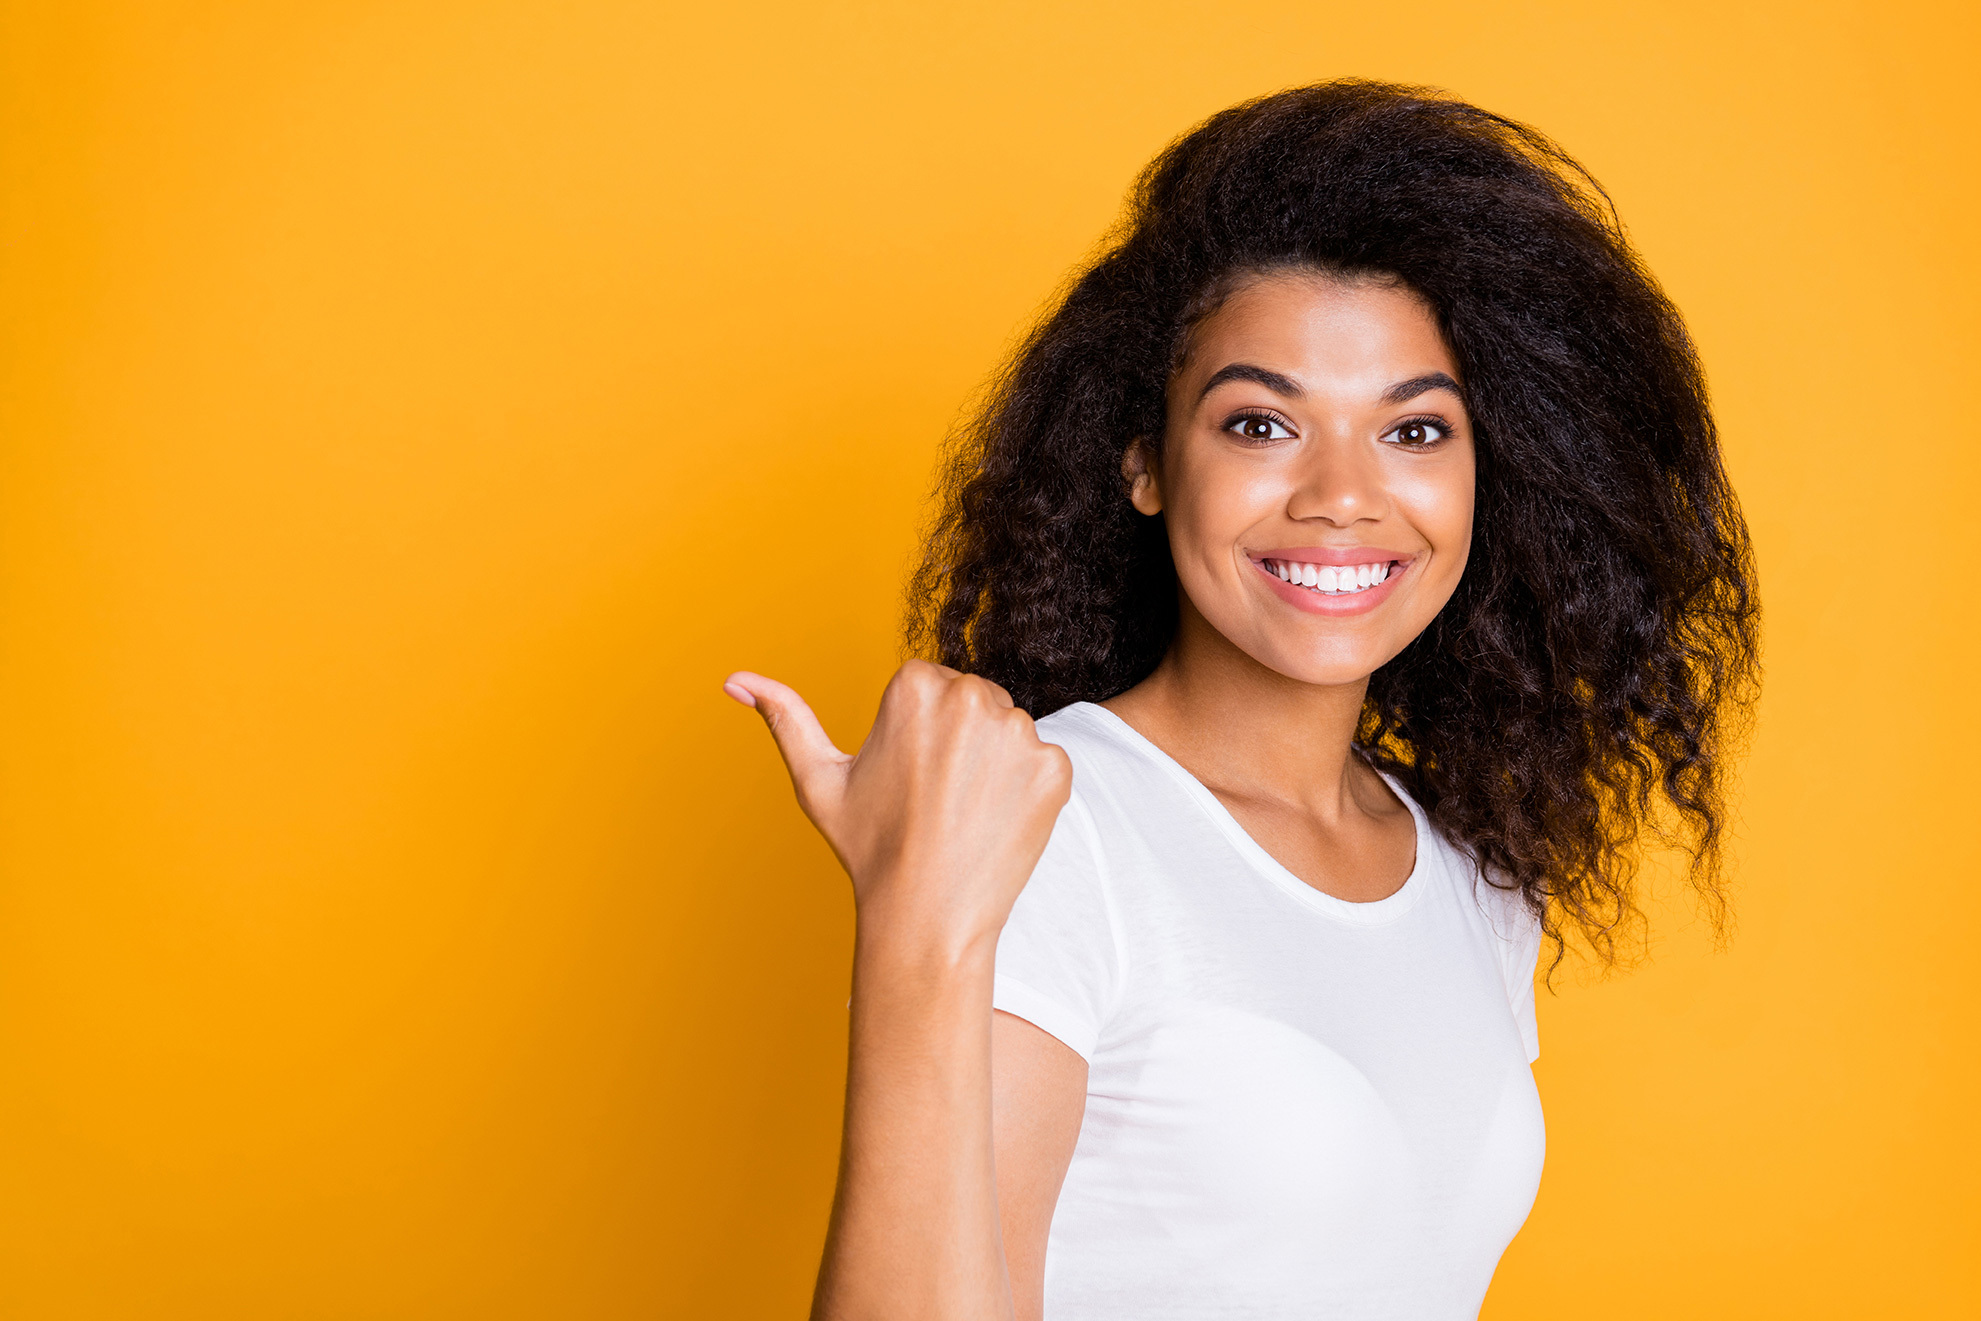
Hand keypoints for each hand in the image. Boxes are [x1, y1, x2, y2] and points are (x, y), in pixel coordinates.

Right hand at [723, 661, 1072, 957]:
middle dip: (958, 739)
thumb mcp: (818, 780)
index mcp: (916, 686)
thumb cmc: (869, 848)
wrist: (927, 916)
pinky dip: (1025, 790)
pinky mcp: (1055, 768)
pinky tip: (994, 822)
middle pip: (973, 701)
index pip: (930, 685)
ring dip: (992, 762)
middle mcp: (972, 696)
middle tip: (935, 798)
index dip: (917, 732)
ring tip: (963, 812)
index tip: (907, 776)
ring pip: (1008, 730)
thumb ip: (784, 717)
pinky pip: (1042, 763)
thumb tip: (734, 680)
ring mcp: (1020, 733)